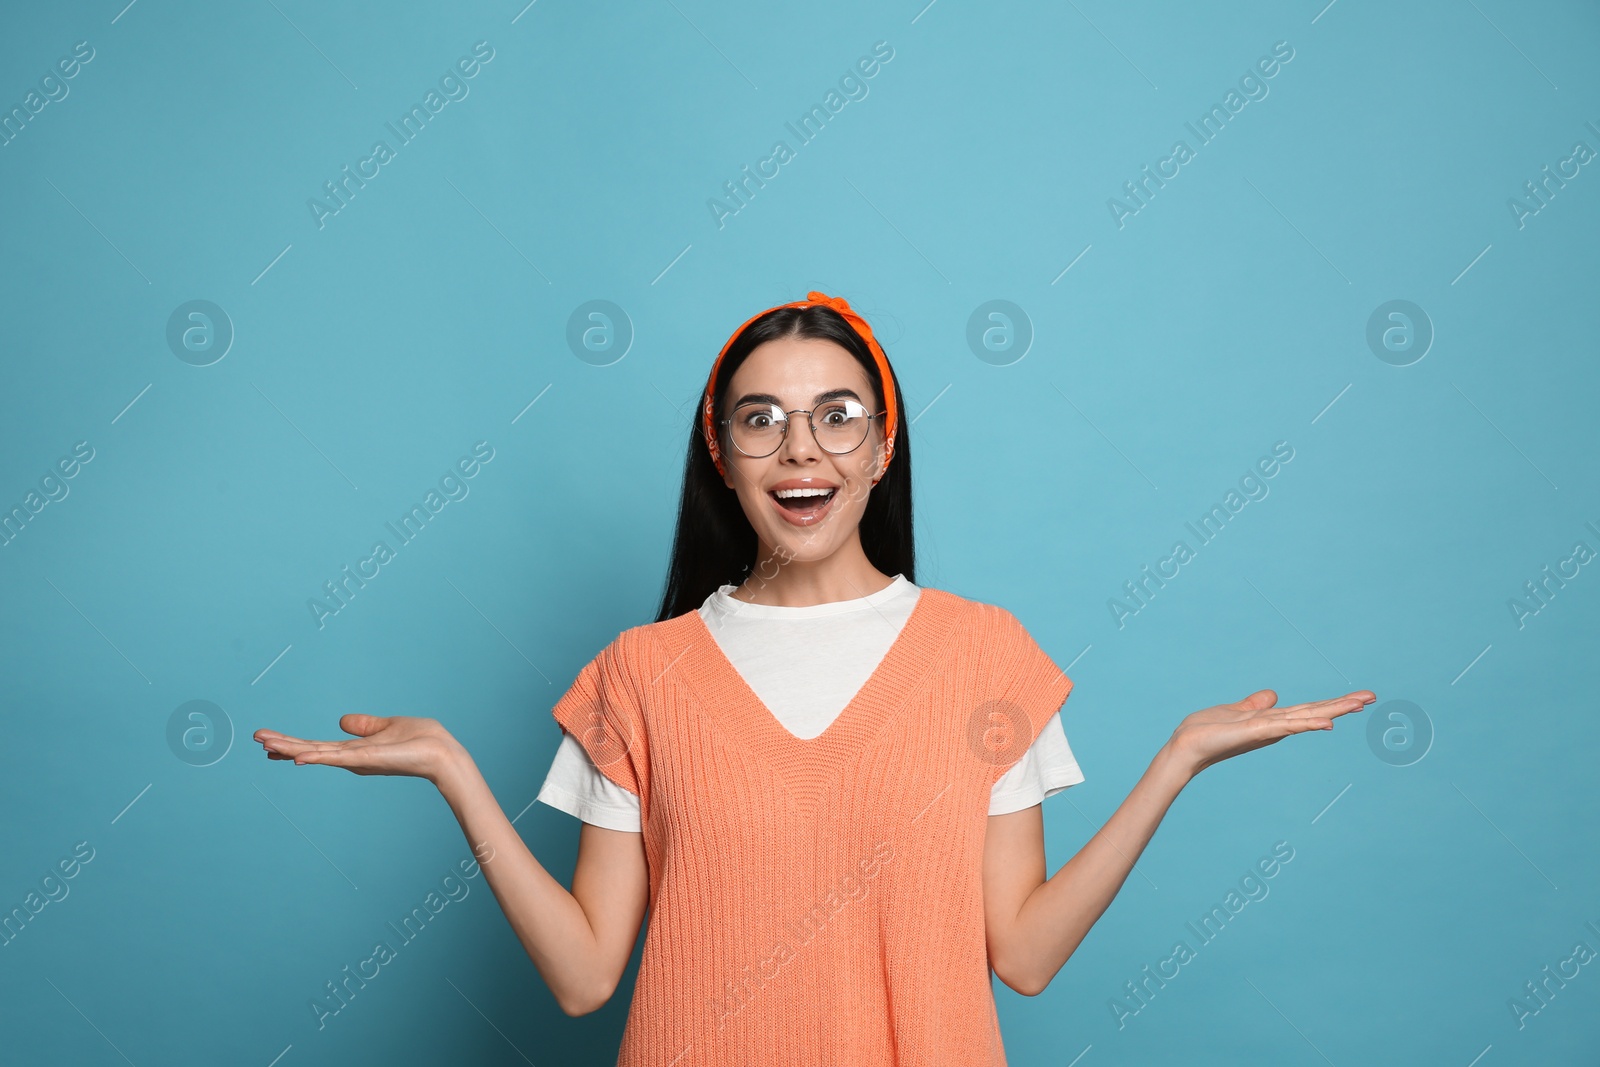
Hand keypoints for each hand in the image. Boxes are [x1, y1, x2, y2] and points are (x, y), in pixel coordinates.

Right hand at [253, 715, 466, 784]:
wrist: (443, 752)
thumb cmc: (422, 740)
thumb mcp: (387, 725)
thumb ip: (364, 725)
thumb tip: (342, 720)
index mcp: (355, 749)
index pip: (317, 745)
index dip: (294, 742)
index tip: (269, 738)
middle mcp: (352, 757)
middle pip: (311, 749)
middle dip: (284, 744)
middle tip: (256, 738)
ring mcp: (358, 760)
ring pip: (317, 753)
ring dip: (291, 748)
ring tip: (266, 744)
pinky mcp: (368, 759)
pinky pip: (338, 758)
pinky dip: (317, 757)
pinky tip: (297, 758)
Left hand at [1166, 689, 1374, 776]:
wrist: (1186, 747)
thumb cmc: (1207, 732)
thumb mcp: (1235, 711)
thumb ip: (1255, 704)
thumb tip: (1273, 695)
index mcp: (1272, 720)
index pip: (1308, 709)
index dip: (1332, 703)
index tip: (1359, 697)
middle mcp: (1275, 727)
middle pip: (1315, 712)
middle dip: (1343, 704)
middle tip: (1372, 696)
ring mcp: (1268, 730)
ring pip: (1308, 717)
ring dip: (1334, 710)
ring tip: (1360, 703)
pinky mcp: (1257, 732)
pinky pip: (1287, 726)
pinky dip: (1307, 724)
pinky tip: (1327, 723)